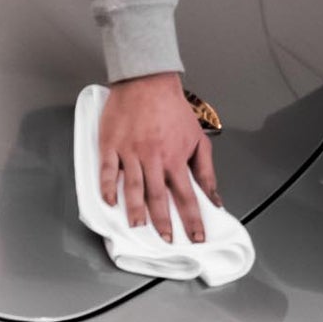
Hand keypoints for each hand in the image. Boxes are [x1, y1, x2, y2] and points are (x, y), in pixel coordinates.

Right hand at [98, 71, 216, 241]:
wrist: (147, 81)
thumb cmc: (172, 109)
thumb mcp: (197, 138)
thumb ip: (205, 171)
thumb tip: (214, 197)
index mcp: (175, 158)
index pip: (186, 196)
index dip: (192, 220)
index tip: (196, 237)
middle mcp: (153, 158)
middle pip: (158, 198)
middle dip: (164, 223)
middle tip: (166, 240)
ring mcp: (130, 152)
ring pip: (133, 188)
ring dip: (136, 211)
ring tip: (138, 228)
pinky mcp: (111, 144)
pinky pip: (108, 171)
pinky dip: (108, 188)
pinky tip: (110, 202)